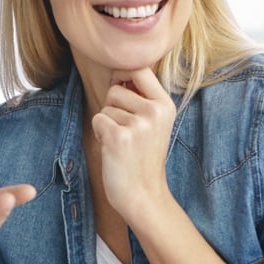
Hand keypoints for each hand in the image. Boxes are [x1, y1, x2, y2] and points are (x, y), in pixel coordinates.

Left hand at [91, 68, 176, 217]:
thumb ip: (142, 97)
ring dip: (107, 124)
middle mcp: (155, 111)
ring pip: (105, 107)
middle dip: (113, 107)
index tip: (121, 89)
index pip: (140, 69)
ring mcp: (138, 125)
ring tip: (122, 143)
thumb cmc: (143, 157)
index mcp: (165, 105)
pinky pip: (98, 120)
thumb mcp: (154, 123)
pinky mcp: (119, 137)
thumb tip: (119, 71)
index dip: (123, 75)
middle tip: (126, 131)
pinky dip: (100, 134)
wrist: (144, 195)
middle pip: (116, 89)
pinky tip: (114, 149)